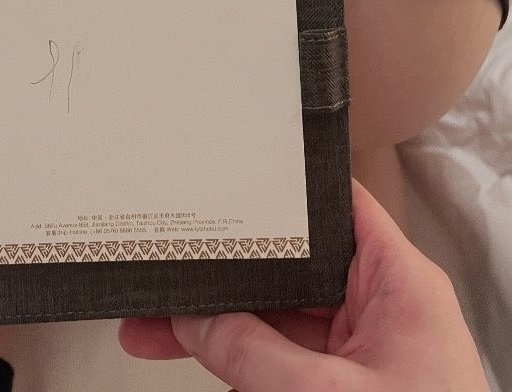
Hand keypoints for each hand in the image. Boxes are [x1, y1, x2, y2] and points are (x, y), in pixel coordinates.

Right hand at [118, 178, 489, 391]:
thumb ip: (254, 354)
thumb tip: (196, 322)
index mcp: (398, 280)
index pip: (334, 206)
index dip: (281, 188)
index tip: (227, 182)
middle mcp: (382, 301)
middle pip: (292, 262)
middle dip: (228, 269)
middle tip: (171, 265)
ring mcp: (364, 342)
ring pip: (280, 312)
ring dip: (221, 318)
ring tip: (156, 321)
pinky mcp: (349, 377)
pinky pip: (285, 351)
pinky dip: (242, 353)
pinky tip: (193, 349)